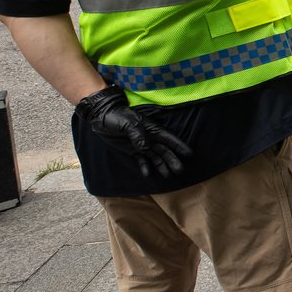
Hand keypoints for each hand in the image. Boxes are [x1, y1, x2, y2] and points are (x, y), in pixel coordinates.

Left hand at [75, 86, 192, 177]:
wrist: (102, 117)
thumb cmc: (117, 116)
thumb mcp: (127, 123)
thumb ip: (137, 134)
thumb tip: (146, 148)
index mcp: (152, 129)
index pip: (168, 139)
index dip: (179, 146)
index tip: (189, 154)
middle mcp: (149, 138)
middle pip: (164, 150)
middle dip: (172, 160)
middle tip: (180, 171)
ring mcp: (141, 145)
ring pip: (155, 157)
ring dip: (162, 166)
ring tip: (168, 176)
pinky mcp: (132, 151)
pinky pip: (141, 160)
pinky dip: (145, 167)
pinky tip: (148, 174)